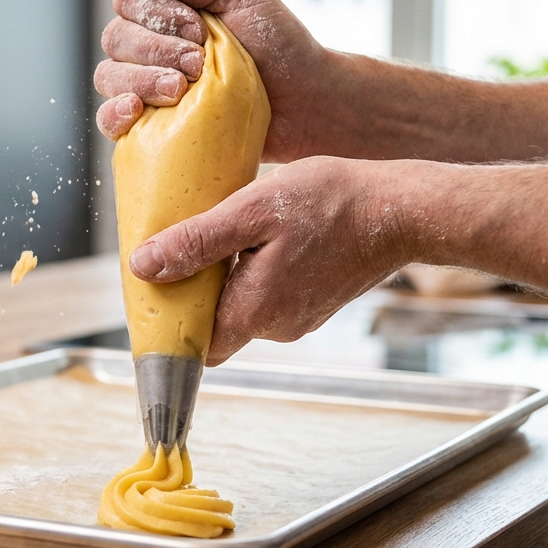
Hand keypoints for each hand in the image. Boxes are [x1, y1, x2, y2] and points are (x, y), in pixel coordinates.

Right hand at [94, 0, 333, 162]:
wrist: (306, 102)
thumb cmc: (279, 44)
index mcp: (168, 11)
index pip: (127, 0)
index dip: (155, 14)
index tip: (199, 28)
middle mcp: (151, 46)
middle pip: (115, 38)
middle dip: (156, 49)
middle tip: (198, 62)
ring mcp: (149, 87)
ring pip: (109, 76)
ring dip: (142, 79)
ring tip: (182, 89)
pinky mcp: (152, 127)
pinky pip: (108, 120)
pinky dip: (114, 113)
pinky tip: (136, 111)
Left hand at [126, 157, 413, 364]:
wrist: (402, 209)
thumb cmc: (331, 203)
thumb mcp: (251, 211)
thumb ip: (197, 242)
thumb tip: (144, 267)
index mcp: (256, 312)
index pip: (195, 344)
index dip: (171, 321)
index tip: (155, 287)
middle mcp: (277, 327)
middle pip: (216, 323)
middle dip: (197, 289)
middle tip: (183, 241)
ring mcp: (300, 317)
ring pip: (243, 306)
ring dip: (227, 275)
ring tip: (222, 230)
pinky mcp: (315, 301)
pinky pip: (269, 294)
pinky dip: (254, 271)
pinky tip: (257, 235)